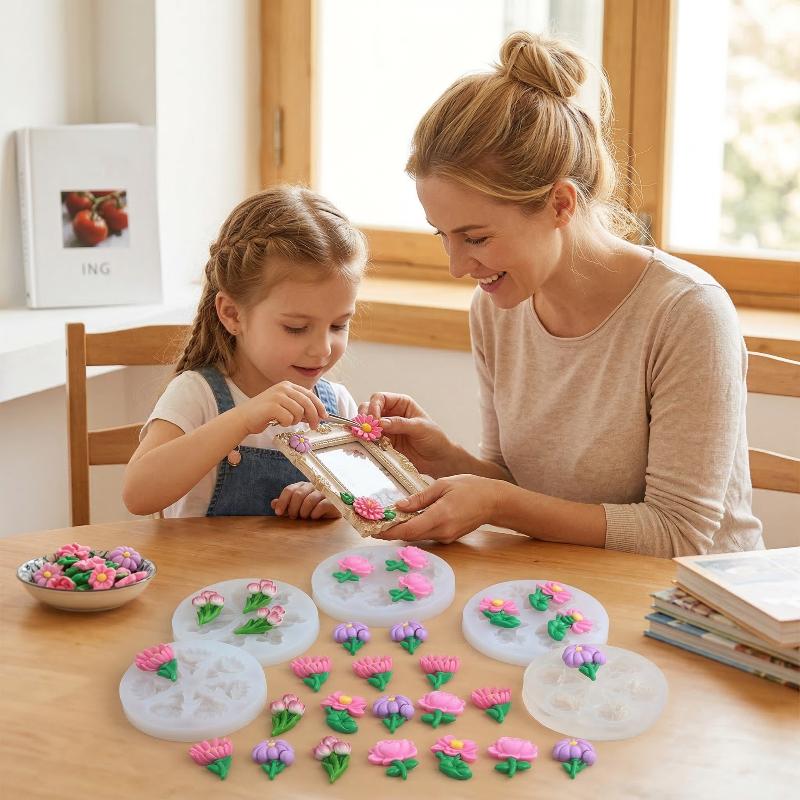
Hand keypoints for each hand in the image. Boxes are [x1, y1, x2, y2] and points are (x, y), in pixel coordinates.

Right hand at [237, 381, 326, 434]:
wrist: (243, 418)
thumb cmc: (265, 414)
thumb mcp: (284, 406)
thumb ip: (299, 407)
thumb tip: (317, 415)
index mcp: (287, 385)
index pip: (310, 395)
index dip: (319, 406)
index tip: (324, 416)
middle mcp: (283, 388)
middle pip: (307, 403)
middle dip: (314, 417)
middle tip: (314, 427)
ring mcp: (277, 396)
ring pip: (299, 412)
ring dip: (295, 421)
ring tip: (286, 422)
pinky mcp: (272, 406)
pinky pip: (289, 419)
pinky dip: (286, 424)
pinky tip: (277, 422)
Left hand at [271, 482, 340, 519]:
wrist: (332, 516)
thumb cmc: (311, 511)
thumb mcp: (296, 509)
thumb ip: (286, 505)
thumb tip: (273, 503)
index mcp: (303, 486)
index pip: (290, 489)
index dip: (282, 501)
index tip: (278, 513)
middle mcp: (313, 487)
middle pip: (298, 494)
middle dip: (293, 508)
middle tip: (293, 517)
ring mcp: (324, 493)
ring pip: (310, 499)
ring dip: (304, 512)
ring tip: (304, 518)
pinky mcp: (333, 501)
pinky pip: (322, 505)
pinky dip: (315, 513)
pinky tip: (314, 517)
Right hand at [359, 392, 455, 477]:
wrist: (438, 460)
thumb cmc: (435, 439)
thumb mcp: (420, 427)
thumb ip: (400, 424)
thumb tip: (381, 422)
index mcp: (401, 404)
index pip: (380, 398)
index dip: (374, 406)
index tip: (374, 419)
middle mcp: (391, 414)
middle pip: (369, 409)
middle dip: (364, 418)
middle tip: (366, 430)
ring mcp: (386, 429)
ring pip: (366, 426)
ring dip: (363, 431)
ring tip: (365, 439)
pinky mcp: (383, 443)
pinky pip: (369, 441)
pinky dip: (365, 443)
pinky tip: (365, 447)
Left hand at [375, 474, 502, 542]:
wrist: (494, 501)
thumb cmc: (471, 488)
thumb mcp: (443, 485)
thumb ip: (420, 497)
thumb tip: (399, 506)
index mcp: (440, 516)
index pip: (409, 530)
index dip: (389, 531)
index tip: (373, 530)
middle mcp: (442, 531)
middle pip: (410, 536)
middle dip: (391, 532)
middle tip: (373, 524)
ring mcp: (446, 537)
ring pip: (417, 536)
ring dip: (402, 530)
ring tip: (385, 521)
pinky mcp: (448, 537)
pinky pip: (426, 534)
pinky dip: (414, 529)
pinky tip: (406, 520)